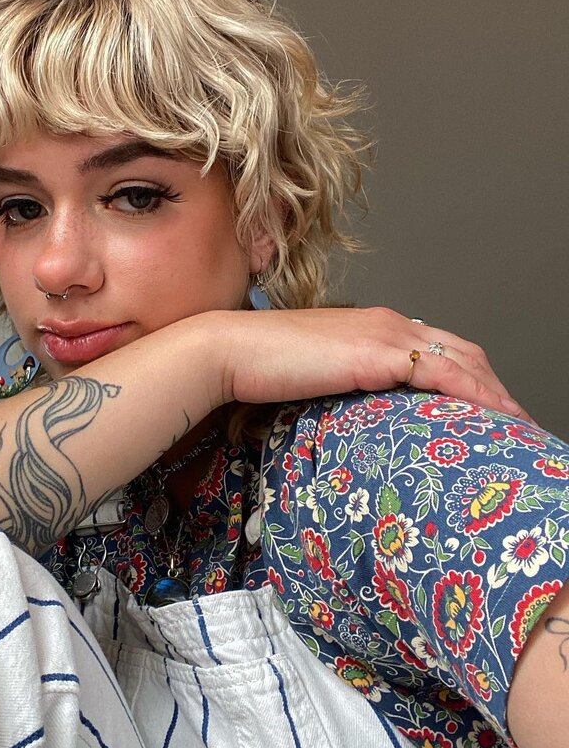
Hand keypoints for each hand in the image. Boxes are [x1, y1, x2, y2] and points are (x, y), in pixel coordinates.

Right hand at [216, 306, 533, 422]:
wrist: (231, 350)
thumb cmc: (260, 365)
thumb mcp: (315, 373)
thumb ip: (344, 383)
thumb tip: (357, 414)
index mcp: (374, 325)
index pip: (438, 347)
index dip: (469, 375)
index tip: (485, 406)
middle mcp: (388, 323)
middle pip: (463, 351)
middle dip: (494, 385)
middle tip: (512, 420)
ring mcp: (385, 335)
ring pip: (463, 361)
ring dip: (495, 393)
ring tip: (515, 424)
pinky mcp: (378, 355)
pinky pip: (443, 375)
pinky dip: (475, 394)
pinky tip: (491, 416)